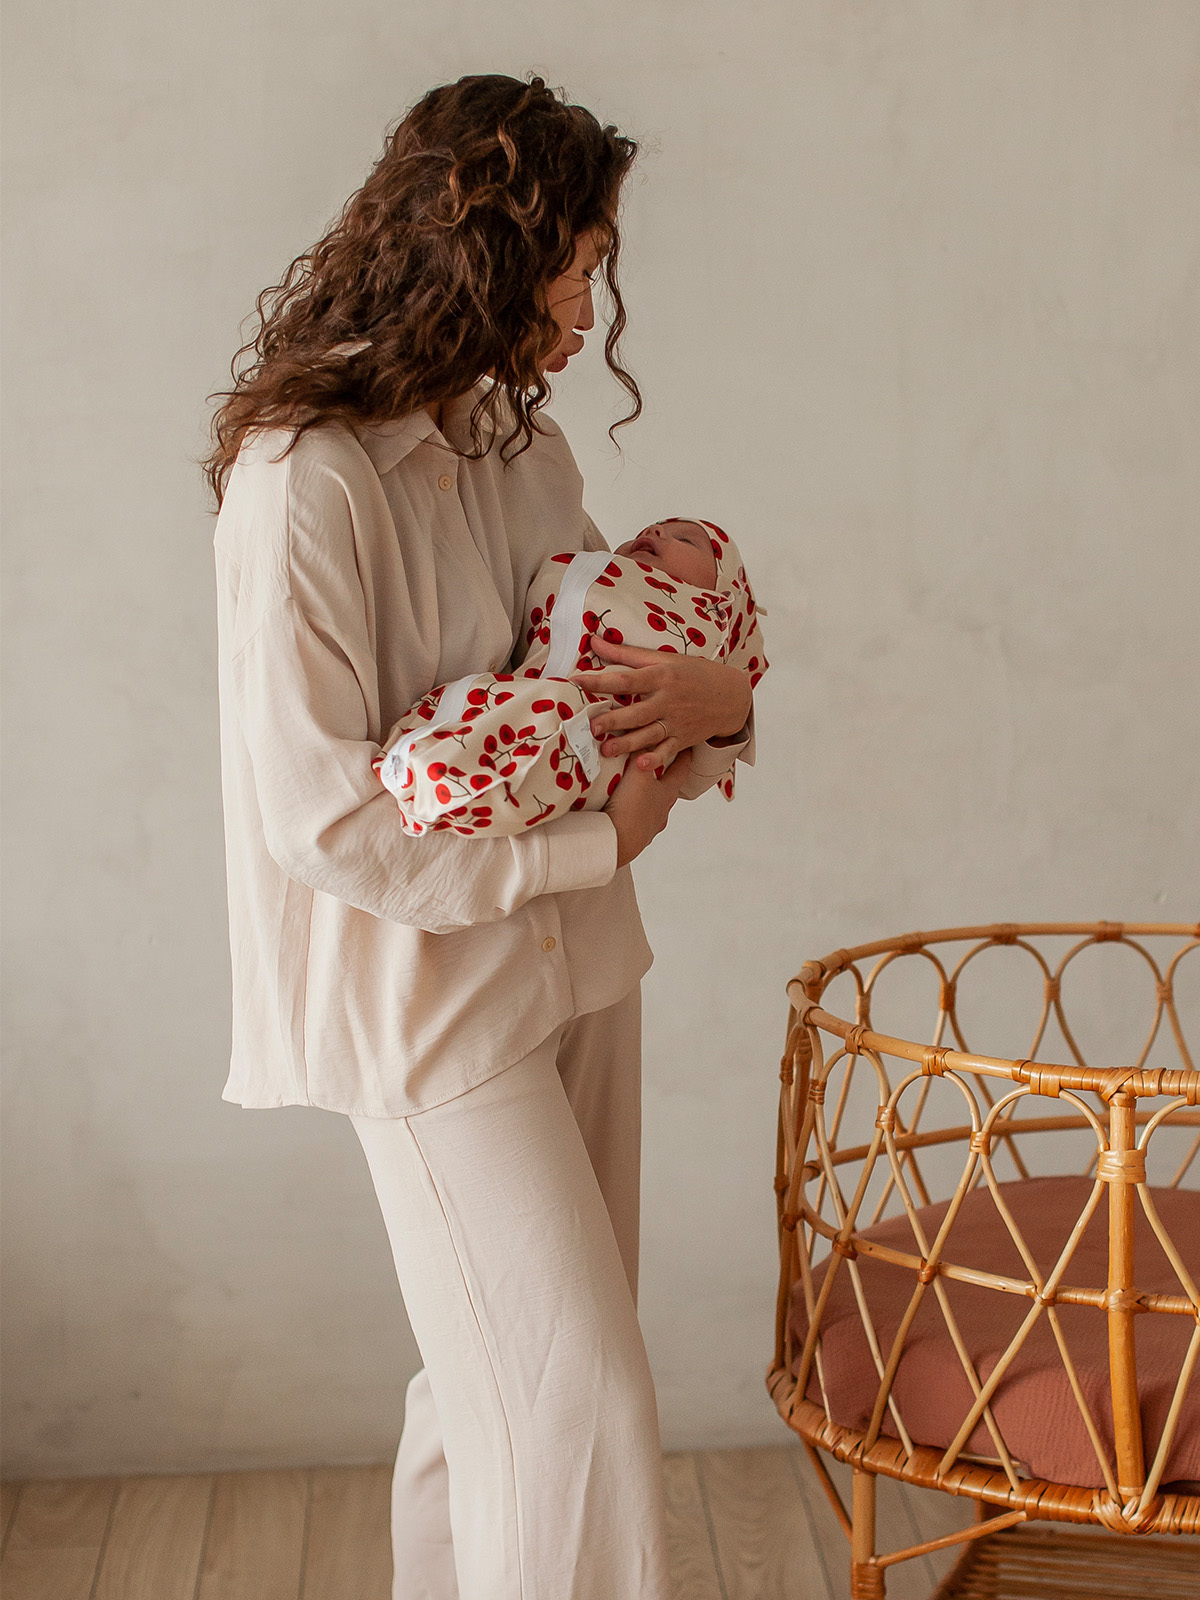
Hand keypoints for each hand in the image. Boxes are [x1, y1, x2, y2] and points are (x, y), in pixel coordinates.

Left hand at [572, 637, 751, 772]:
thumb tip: (595, 641)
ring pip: (649, 734)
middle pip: (637, 711)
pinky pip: (668, 751)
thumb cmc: (693, 673)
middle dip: (614, 720)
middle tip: (592, 726)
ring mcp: (676, 722)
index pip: (626, 678)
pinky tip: (641, 766)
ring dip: (628, 744)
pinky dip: (656, 760)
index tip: (578, 680)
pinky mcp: (683, 739)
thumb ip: (626, 653)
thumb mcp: (664, 658)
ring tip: (606, 750)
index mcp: (661, 676)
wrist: (730, 696)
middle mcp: (668, 700)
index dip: (601, 680)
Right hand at [603, 750, 692, 867]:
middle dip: (666, 777)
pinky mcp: (638, 836)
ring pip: (655, 806)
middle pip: (669, 789)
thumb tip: (644, 735)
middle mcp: (663, 809)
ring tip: (641, 789)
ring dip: (650, 797)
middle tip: (662, 766)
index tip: (687, 747)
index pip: (681, 770)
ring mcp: (652, 825)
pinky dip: (636, 812)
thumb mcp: (637, 773)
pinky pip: (640, 820)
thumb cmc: (632, 807)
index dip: (684, 757)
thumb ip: (640, 752)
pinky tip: (628, 811)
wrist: (618, 841)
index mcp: (668, 793)